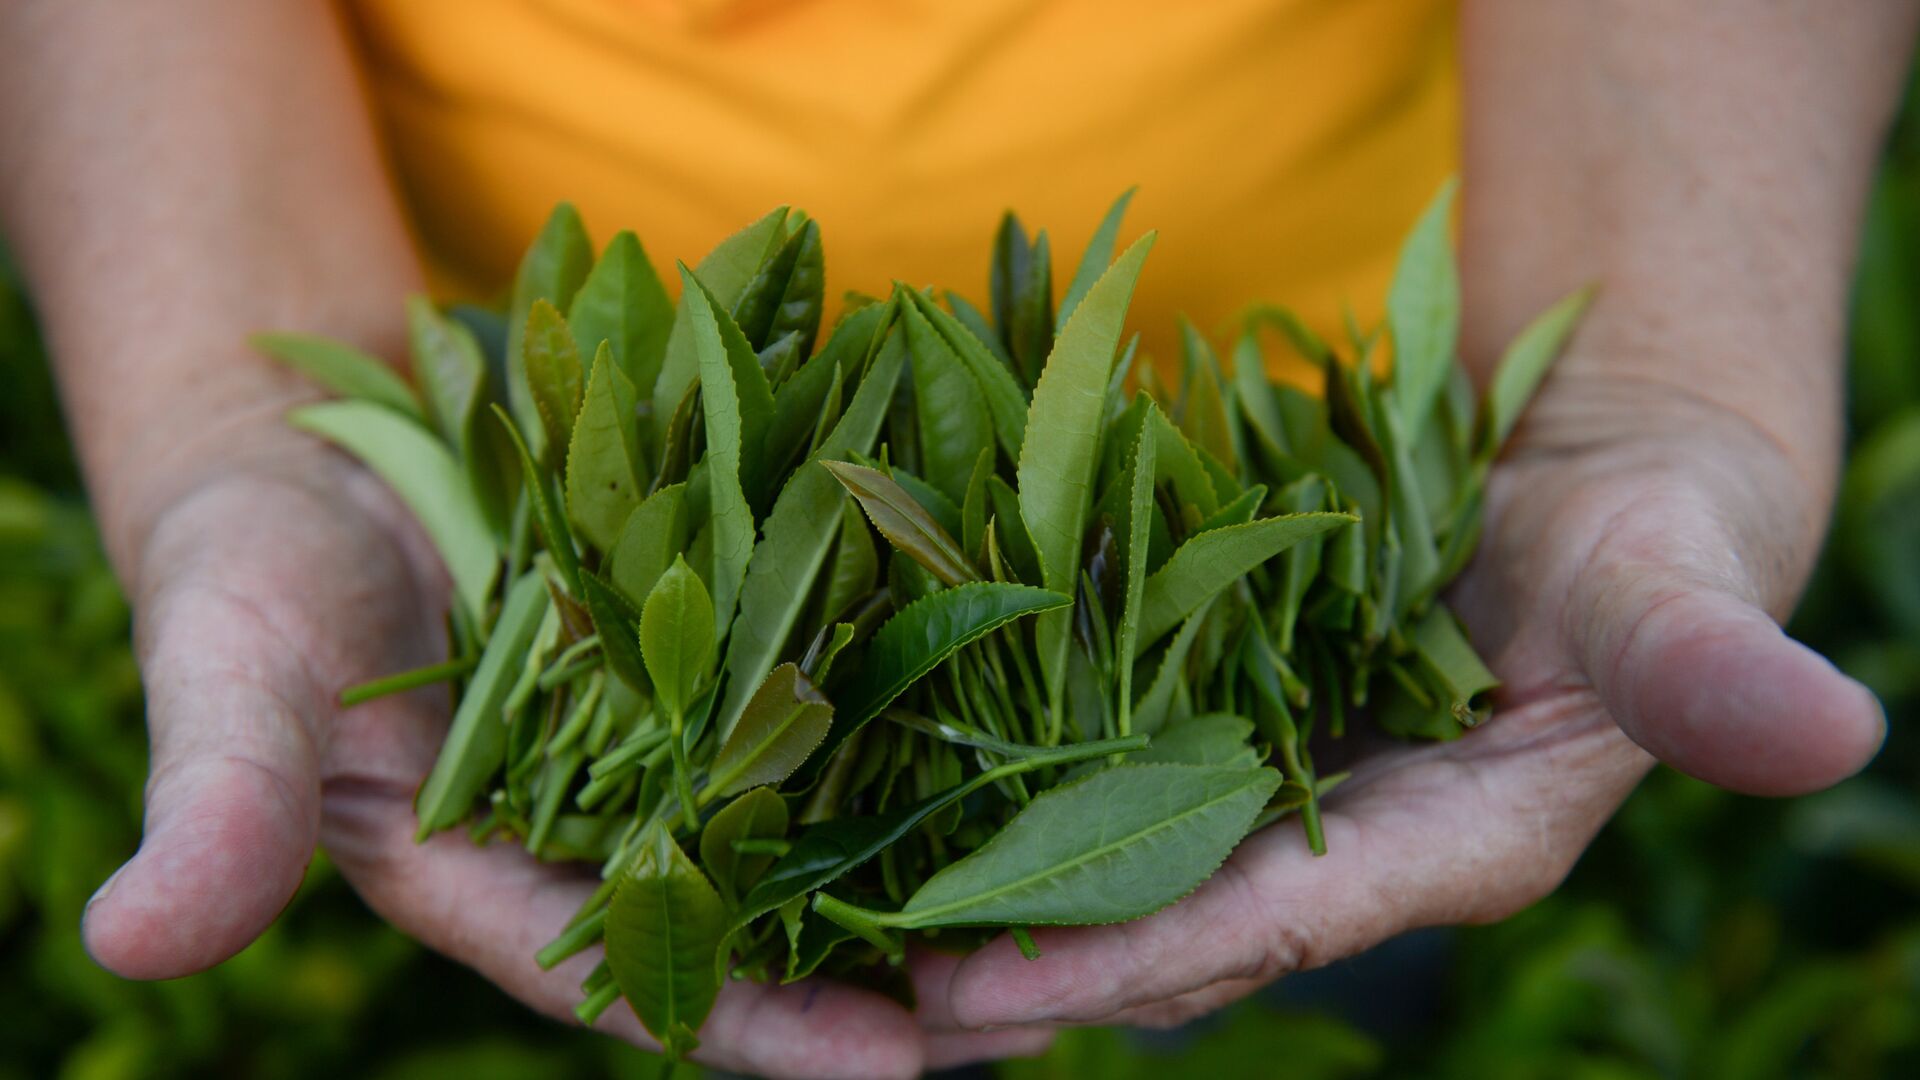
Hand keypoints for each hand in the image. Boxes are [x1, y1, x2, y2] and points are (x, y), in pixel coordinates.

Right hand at [76, 419, 1035, 1078]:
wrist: (316, 428)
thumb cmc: (255, 564)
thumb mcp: (231, 673)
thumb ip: (214, 801)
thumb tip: (124, 939)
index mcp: (504, 882)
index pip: (649, 983)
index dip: (767, 1028)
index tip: (896, 1067)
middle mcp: (614, 826)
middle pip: (781, 925)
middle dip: (909, 974)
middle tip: (1062, 1004)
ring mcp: (681, 733)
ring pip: (836, 817)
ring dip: (954, 855)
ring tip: (1103, 888)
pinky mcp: (728, 637)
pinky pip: (840, 683)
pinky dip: (928, 706)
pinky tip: (1045, 713)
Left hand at [914, 352, 1884, 1031]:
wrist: (1594, 489)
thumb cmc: (1650, 543)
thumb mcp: (1678, 593)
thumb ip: (1716, 670)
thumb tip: (1835, 729)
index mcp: (1453, 849)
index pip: (1272, 926)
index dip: (1133, 956)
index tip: (987, 987)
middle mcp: (1350, 848)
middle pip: (1168, 924)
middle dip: (1024, 958)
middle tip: (862, 985)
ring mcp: (1284, 796)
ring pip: (1122, 870)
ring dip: (995, 900)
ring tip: (843, 925)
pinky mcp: (1235, 732)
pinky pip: (1112, 780)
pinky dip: (1016, 797)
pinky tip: (905, 797)